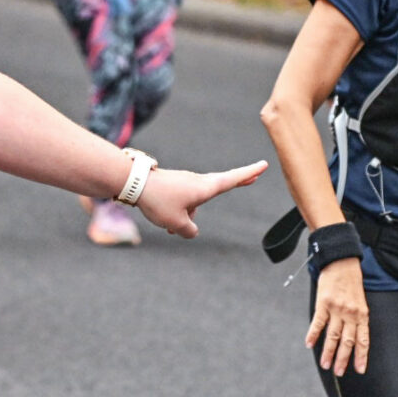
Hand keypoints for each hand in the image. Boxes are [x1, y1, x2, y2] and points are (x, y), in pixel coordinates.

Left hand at [132, 159, 268, 238]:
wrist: (133, 183)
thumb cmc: (158, 200)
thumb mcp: (176, 223)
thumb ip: (189, 230)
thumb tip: (190, 231)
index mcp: (205, 187)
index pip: (233, 179)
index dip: (249, 173)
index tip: (264, 165)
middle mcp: (198, 182)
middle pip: (219, 186)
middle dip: (235, 183)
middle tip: (254, 176)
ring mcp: (185, 183)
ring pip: (192, 205)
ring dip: (184, 217)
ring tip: (167, 224)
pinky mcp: (173, 186)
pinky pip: (181, 204)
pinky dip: (176, 214)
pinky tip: (164, 223)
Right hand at [305, 258, 371, 375]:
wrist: (342, 262)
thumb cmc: (351, 282)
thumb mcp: (359, 301)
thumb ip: (356, 318)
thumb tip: (350, 336)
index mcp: (362, 314)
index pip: (363, 340)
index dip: (361, 356)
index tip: (360, 370)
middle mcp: (351, 314)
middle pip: (347, 341)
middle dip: (343, 359)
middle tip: (339, 372)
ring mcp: (337, 309)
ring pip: (333, 336)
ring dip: (328, 352)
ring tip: (326, 365)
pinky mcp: (324, 303)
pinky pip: (318, 323)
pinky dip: (313, 334)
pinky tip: (309, 344)